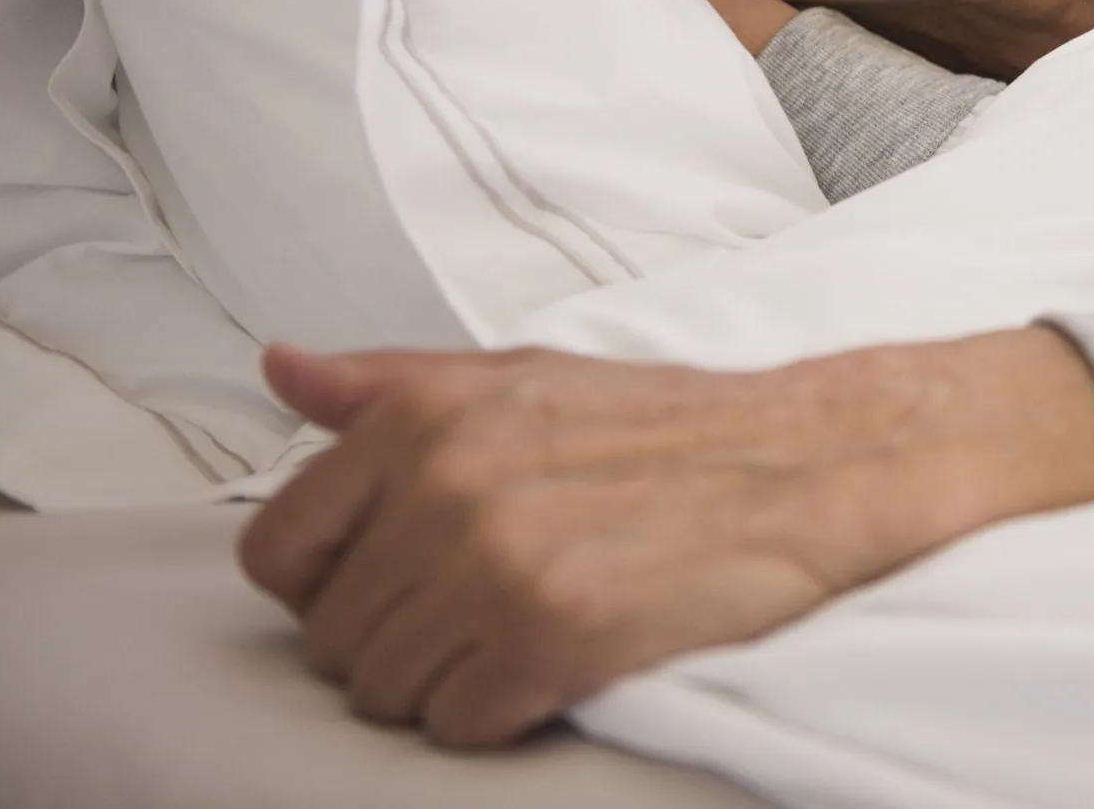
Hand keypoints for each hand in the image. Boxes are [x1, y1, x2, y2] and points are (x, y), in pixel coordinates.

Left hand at [237, 330, 1093, 748]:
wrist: (815, 464)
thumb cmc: (674, 429)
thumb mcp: (523, 377)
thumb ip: (390, 385)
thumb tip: (283, 368)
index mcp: (424, 415)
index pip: (277, 552)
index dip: (336, 584)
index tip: (404, 578)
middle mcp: (446, 480)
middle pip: (333, 638)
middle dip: (404, 638)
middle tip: (495, 602)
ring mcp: (495, 558)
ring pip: (387, 692)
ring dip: (451, 681)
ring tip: (531, 627)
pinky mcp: (551, 633)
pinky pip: (456, 724)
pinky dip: (502, 711)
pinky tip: (560, 660)